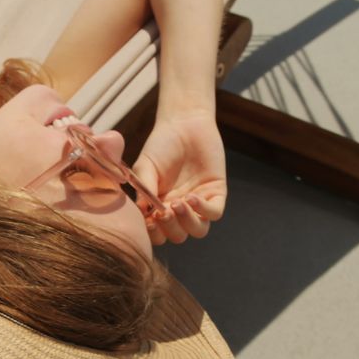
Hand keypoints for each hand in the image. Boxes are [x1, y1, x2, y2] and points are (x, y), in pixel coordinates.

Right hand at [132, 111, 226, 244]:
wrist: (183, 123)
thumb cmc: (161, 145)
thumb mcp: (145, 166)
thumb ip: (144, 189)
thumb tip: (142, 213)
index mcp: (160, 207)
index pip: (158, 233)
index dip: (154, 233)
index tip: (149, 220)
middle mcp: (179, 210)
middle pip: (178, 235)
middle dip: (170, 228)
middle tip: (164, 211)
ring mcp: (199, 203)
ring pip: (198, 230)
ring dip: (187, 222)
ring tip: (178, 204)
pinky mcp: (216, 193)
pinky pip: (214, 213)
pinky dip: (203, 210)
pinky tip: (192, 196)